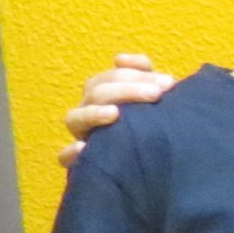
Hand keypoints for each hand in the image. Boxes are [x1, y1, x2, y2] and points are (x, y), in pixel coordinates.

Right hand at [58, 53, 174, 167]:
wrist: (162, 173)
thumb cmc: (156, 131)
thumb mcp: (157, 104)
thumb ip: (147, 78)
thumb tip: (120, 59)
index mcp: (108, 96)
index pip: (113, 76)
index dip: (136, 74)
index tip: (169, 82)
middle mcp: (91, 113)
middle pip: (96, 92)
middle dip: (127, 89)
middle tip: (157, 93)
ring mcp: (83, 136)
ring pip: (75, 118)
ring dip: (93, 113)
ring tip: (115, 114)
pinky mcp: (82, 162)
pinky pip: (65, 157)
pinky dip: (71, 152)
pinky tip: (84, 148)